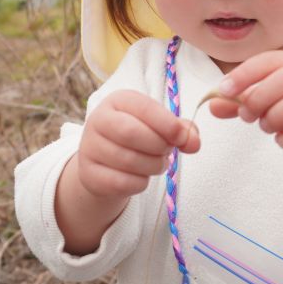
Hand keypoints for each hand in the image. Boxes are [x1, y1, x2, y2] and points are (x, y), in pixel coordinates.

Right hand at [76, 89, 200, 198]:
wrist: (107, 163)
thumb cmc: (140, 137)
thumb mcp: (160, 126)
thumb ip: (182, 130)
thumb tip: (194, 142)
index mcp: (118, 100)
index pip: (144, 107)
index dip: (167, 124)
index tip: (182, 137)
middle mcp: (98, 120)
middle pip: (131, 133)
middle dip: (158, 146)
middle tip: (167, 152)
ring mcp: (89, 147)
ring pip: (128, 160)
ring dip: (153, 166)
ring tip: (157, 163)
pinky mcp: (88, 174)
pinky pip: (122, 182)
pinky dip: (140, 183)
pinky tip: (142, 177)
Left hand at [209, 52, 282, 169]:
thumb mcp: (267, 103)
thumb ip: (240, 102)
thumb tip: (212, 104)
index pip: (271, 60)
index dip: (246, 73)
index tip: (224, 89)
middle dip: (259, 97)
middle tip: (246, 115)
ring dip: (276, 116)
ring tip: (266, 126)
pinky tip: (282, 140)